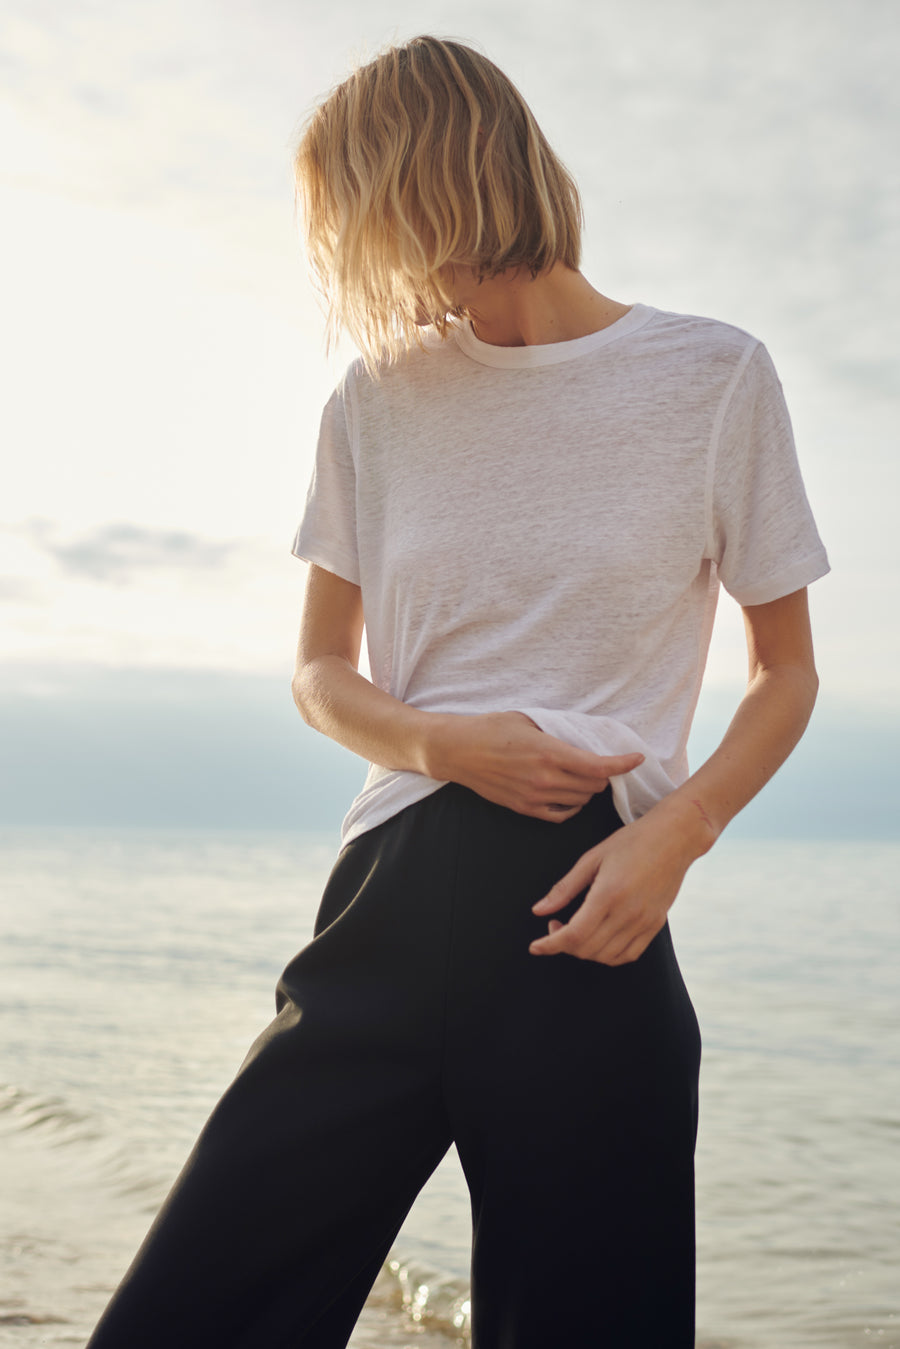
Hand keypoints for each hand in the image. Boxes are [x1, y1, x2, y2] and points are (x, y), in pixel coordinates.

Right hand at [430, 710, 643, 822]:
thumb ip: (560, 732)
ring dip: (588, 789)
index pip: (598, 766)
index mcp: (549, 752)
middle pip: (594, 785)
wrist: (458, 751)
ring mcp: (535, 797)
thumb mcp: (530, 721)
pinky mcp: (525, 808)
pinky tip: (569, 794)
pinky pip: (562, 815)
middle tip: (601, 763)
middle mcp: (545, 778)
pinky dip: (572, 806)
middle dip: (604, 774)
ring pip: (581, 801)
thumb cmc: (491, 729)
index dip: (622, 763)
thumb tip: (586, 738)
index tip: (636, 758)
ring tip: (583, 776)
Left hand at [529, 799, 710, 962]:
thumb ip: (564, 888)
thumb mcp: (592, 858)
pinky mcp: (656, 926)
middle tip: (555, 925)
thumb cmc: (631, 842)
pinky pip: (628, 955)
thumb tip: (538, 910)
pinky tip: (598, 939)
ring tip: (576, 931)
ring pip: (606, 956)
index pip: (574, 935)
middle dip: (563, 945)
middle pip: (587, 949)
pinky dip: (608, 955)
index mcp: (608, 894)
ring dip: (584, 951)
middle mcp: (628, 913)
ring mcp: (645, 922)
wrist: (674, 838)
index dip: (550, 945)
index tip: (535, 947)